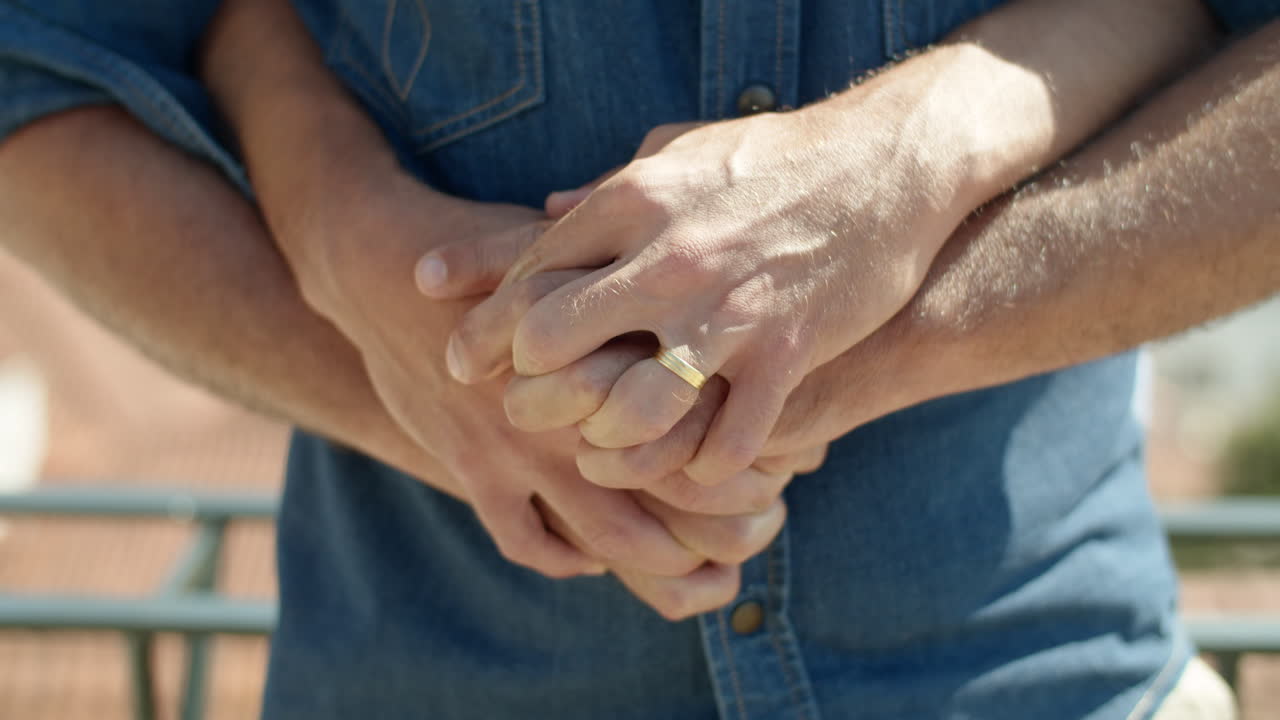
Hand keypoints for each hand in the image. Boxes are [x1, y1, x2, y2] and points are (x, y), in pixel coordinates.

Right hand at [292, 168, 760, 580]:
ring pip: (612, 537)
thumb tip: (745, 299)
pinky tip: (596, 561)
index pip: (709, 428)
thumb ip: (656, 278)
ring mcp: (523, 448)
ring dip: (666, 568)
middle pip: (674, 496)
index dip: (758, 461)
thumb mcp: (588, 249)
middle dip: (727, 531)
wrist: (385, 266)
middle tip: (761, 536)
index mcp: (618, 352)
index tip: (792, 474)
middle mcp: (578, 408)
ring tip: (707, 577)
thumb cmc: (503, 249)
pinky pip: (528, 540)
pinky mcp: (473, 470)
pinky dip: (569, 559)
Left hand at [430, 80, 979, 487]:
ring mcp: (728, 314)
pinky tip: (695, 466)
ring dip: (609, 445)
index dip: (484, 327)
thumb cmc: (778, 157)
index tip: (463, 361)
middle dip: (525, 391)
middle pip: (554, 343)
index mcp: (635, 201)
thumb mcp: (682, 151)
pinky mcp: (786, 355)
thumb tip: (548, 211)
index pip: (528, 274)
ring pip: (632, 411)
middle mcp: (668, 260)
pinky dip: (704, 468)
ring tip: (600, 453)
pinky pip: (726, 443)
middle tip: (522, 415)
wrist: (890, 164)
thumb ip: (610, 187)